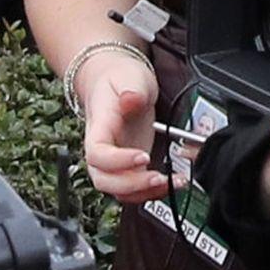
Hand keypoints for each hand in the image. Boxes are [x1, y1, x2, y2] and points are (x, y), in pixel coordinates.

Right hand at [78, 52, 169, 203]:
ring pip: (119, 191)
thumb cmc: (119, 81)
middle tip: (158, 177)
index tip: (142, 156)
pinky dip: (151, 192)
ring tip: (172, 183)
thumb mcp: (128, 77)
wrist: (116, 83)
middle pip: (104, 181)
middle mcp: (101, 151)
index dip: (117, 161)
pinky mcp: (128, 167)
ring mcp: (113, 162)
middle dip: (132, 185)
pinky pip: (133, 190)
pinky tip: (171, 183)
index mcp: (98, 129)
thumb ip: (131, 90)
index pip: (97, 154)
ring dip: (144, 192)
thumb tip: (131, 99)